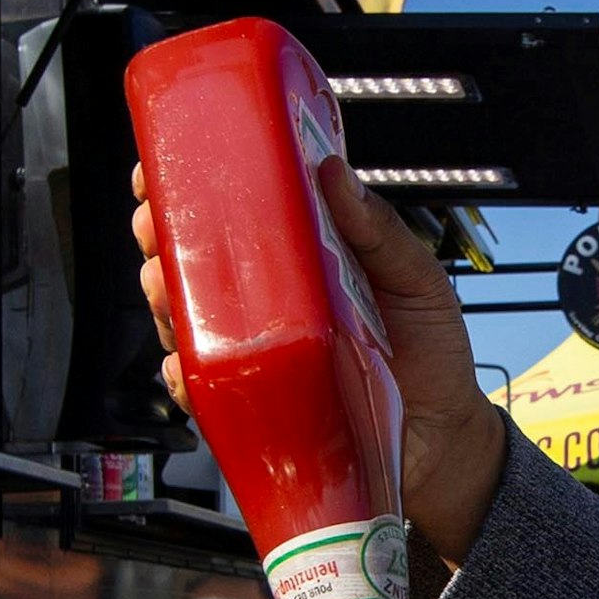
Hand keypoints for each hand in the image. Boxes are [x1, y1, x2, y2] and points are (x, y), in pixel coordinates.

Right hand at [131, 155, 511, 557]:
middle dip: (162, 233)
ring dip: (161, 295)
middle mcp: (273, 301)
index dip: (199, 182)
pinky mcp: (256, 401)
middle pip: (198, 259)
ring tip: (161, 278)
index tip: (171, 158)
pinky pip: (205, 386)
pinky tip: (185, 360)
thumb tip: (332, 170)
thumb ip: (377, 230)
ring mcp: (259, 350)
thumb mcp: (417, 278)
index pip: (242, 210)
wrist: (444, 440)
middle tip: (154, 219)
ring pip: (188, 317)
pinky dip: (186, 374)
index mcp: (305, 256)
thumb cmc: (432, 354)